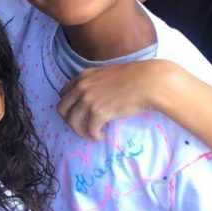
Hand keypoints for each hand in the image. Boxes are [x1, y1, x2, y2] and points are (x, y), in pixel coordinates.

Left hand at [57, 60, 171, 139]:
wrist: (148, 82)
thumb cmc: (134, 78)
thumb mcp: (107, 74)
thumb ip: (95, 83)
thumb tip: (93, 98)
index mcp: (83, 76)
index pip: (63, 94)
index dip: (68, 106)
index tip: (77, 113)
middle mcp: (82, 87)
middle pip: (62, 109)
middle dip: (70, 121)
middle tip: (82, 127)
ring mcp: (88, 100)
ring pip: (72, 122)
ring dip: (81, 131)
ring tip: (92, 134)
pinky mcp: (98, 112)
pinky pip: (89, 130)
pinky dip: (94, 136)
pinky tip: (102, 136)